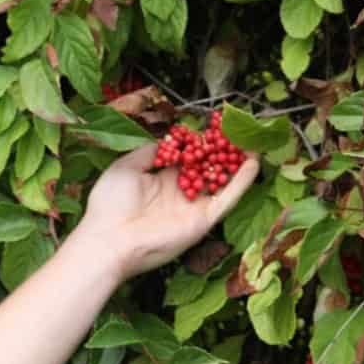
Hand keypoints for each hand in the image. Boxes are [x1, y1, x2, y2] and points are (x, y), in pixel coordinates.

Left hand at [67, 142, 260, 283]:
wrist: (109, 239)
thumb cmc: (110, 203)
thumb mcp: (126, 167)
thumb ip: (150, 153)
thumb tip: (169, 140)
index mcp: (161, 180)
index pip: (187, 158)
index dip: (201, 142)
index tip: (215, 125)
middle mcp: (180, 193)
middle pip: (208, 168)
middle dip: (223, 150)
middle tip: (240, 131)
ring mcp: (193, 207)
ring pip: (222, 181)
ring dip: (238, 163)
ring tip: (253, 142)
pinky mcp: (202, 220)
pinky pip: (226, 199)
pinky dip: (241, 182)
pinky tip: (253, 163)